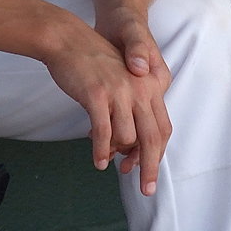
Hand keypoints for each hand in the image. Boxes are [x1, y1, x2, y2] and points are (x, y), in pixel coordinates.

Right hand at [43, 15, 171, 196]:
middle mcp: (140, 89)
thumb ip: (128, 110)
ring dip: (117, 154)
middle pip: (152, 137)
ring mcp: (120, 92)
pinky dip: (101, 151)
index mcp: (149, 86)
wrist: (68, 40)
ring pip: (128, 137)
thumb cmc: (92, 64)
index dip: (157, 153)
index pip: (162, 127)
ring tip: (105, 157)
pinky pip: (104, 132)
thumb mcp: (121, 83)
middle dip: (150, 168)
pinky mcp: (98, 95)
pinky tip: (98, 162)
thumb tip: (126, 148)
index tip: (148, 172)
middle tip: (146, 190)